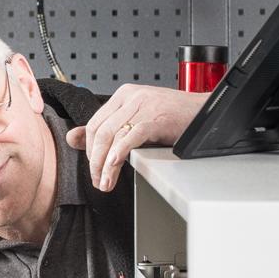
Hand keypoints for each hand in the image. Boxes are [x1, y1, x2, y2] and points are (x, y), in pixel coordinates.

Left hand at [66, 85, 209, 192]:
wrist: (205, 113)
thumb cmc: (174, 118)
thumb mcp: (135, 120)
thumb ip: (106, 129)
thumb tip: (73, 138)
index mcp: (123, 95)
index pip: (94, 124)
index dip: (89, 151)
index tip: (94, 170)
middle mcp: (132, 97)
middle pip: (100, 132)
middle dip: (95, 162)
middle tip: (98, 181)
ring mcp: (144, 105)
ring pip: (112, 136)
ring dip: (105, 165)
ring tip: (106, 182)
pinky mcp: (157, 117)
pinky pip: (131, 136)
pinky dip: (119, 153)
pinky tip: (114, 166)